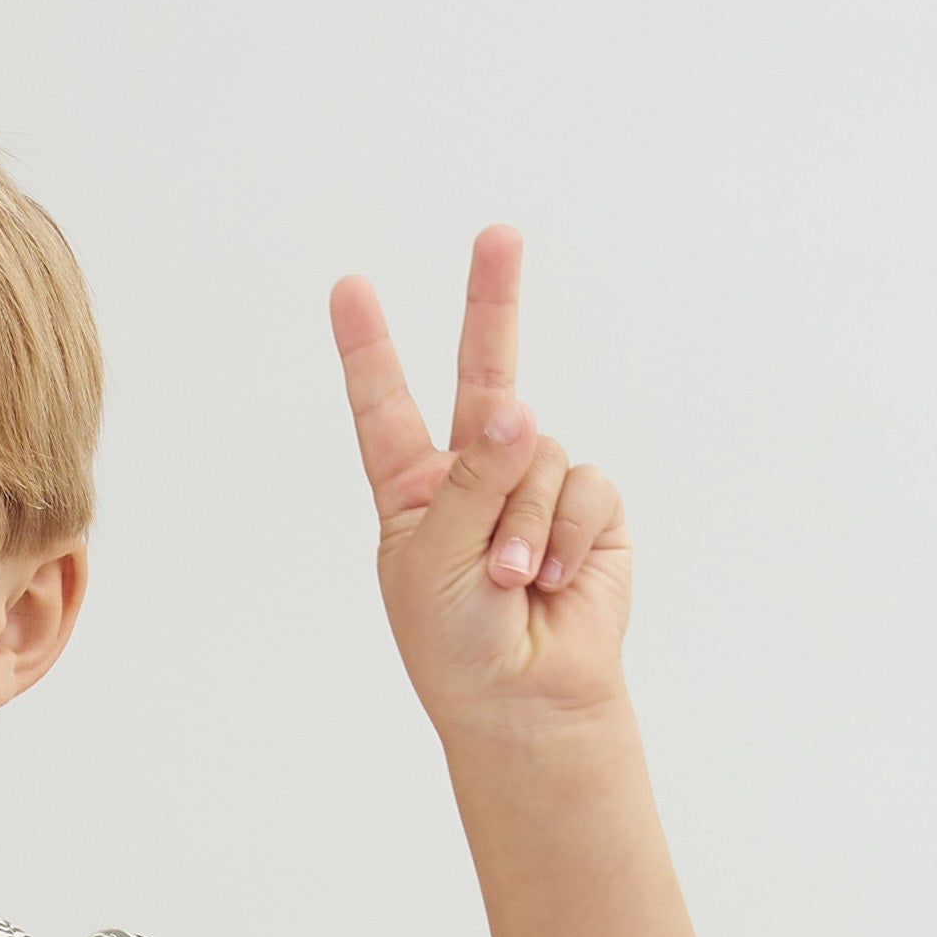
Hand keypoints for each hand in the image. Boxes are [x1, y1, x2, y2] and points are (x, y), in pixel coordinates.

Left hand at [330, 229, 634, 753]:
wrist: (524, 702)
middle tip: (499, 234)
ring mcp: (534, 488)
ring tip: (511, 580)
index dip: (368, 350)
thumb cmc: (458, 645)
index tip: (347, 287)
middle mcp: (475, 478)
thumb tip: (516, 410)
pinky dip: (565, 533)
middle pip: (483, 375)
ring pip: (537, 452)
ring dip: (523, 520)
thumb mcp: (434, 561)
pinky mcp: (589, 511)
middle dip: (493, 303)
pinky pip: (584, 487)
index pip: (385, 409)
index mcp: (415, 492)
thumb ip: (469, 481)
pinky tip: (552, 580)